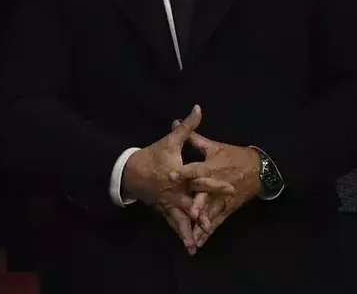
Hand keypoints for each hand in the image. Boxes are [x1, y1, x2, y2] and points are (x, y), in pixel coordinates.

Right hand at [123, 106, 234, 251]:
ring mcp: (168, 203)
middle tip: (210, 223)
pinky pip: (174, 224)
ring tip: (197, 243)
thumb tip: (198, 109)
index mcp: (178, 174)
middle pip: (190, 202)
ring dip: (189, 229)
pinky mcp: (164, 210)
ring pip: (181, 218)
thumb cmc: (152, 156)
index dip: (212, 183)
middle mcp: (174, 191)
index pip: (197, 178)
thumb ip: (187, 127)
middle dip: (201, 212)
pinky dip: (182, 234)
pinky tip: (190, 246)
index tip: (228, 187)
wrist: (128, 171)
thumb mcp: (169, 140)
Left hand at [172, 132, 262, 248]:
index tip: (172, 174)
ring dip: (201, 223)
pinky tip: (198, 242)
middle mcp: (216, 185)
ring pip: (210, 212)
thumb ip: (193, 137)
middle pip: (205, 195)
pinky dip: (207, 232)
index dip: (184, 172)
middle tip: (190, 211)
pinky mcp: (226, 209)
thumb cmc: (233, 156)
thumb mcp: (214, 146)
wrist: (259, 170)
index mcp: (211, 167)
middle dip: (198, 203)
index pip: (196, 169)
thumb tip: (175, 121)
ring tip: (191, 235)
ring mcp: (222, 199)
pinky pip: (215, 221)